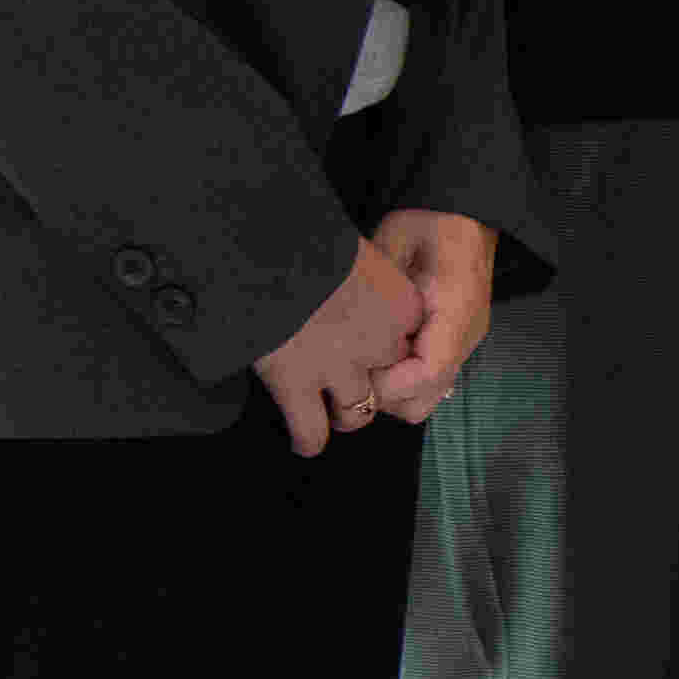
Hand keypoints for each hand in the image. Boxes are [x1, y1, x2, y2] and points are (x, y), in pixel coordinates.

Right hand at [246, 236, 429, 454]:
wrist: (267, 245)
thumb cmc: (307, 236)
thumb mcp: (353, 248)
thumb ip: (363, 274)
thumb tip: (350, 281)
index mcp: (402, 304)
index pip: (411, 340)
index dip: (390, 344)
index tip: (374, 342)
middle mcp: (381, 342)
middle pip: (388, 377)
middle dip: (373, 380)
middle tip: (350, 376)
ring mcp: (340, 368)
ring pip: (358, 412)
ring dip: (348, 415)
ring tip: (334, 416)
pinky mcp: (297, 385)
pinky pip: (311, 428)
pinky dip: (309, 438)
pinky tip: (305, 442)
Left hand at [368, 210, 499, 424]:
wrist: (462, 214)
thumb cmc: (429, 223)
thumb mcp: (394, 245)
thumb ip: (374, 291)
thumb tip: (342, 337)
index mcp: (457, 312)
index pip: (427, 373)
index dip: (387, 382)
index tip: (355, 367)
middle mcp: (465, 338)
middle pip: (423, 402)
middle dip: (382, 395)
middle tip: (353, 366)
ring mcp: (461, 346)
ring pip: (423, 400)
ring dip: (389, 390)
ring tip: (364, 360)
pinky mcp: (451, 346)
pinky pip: (424, 382)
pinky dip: (398, 378)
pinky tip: (378, 352)